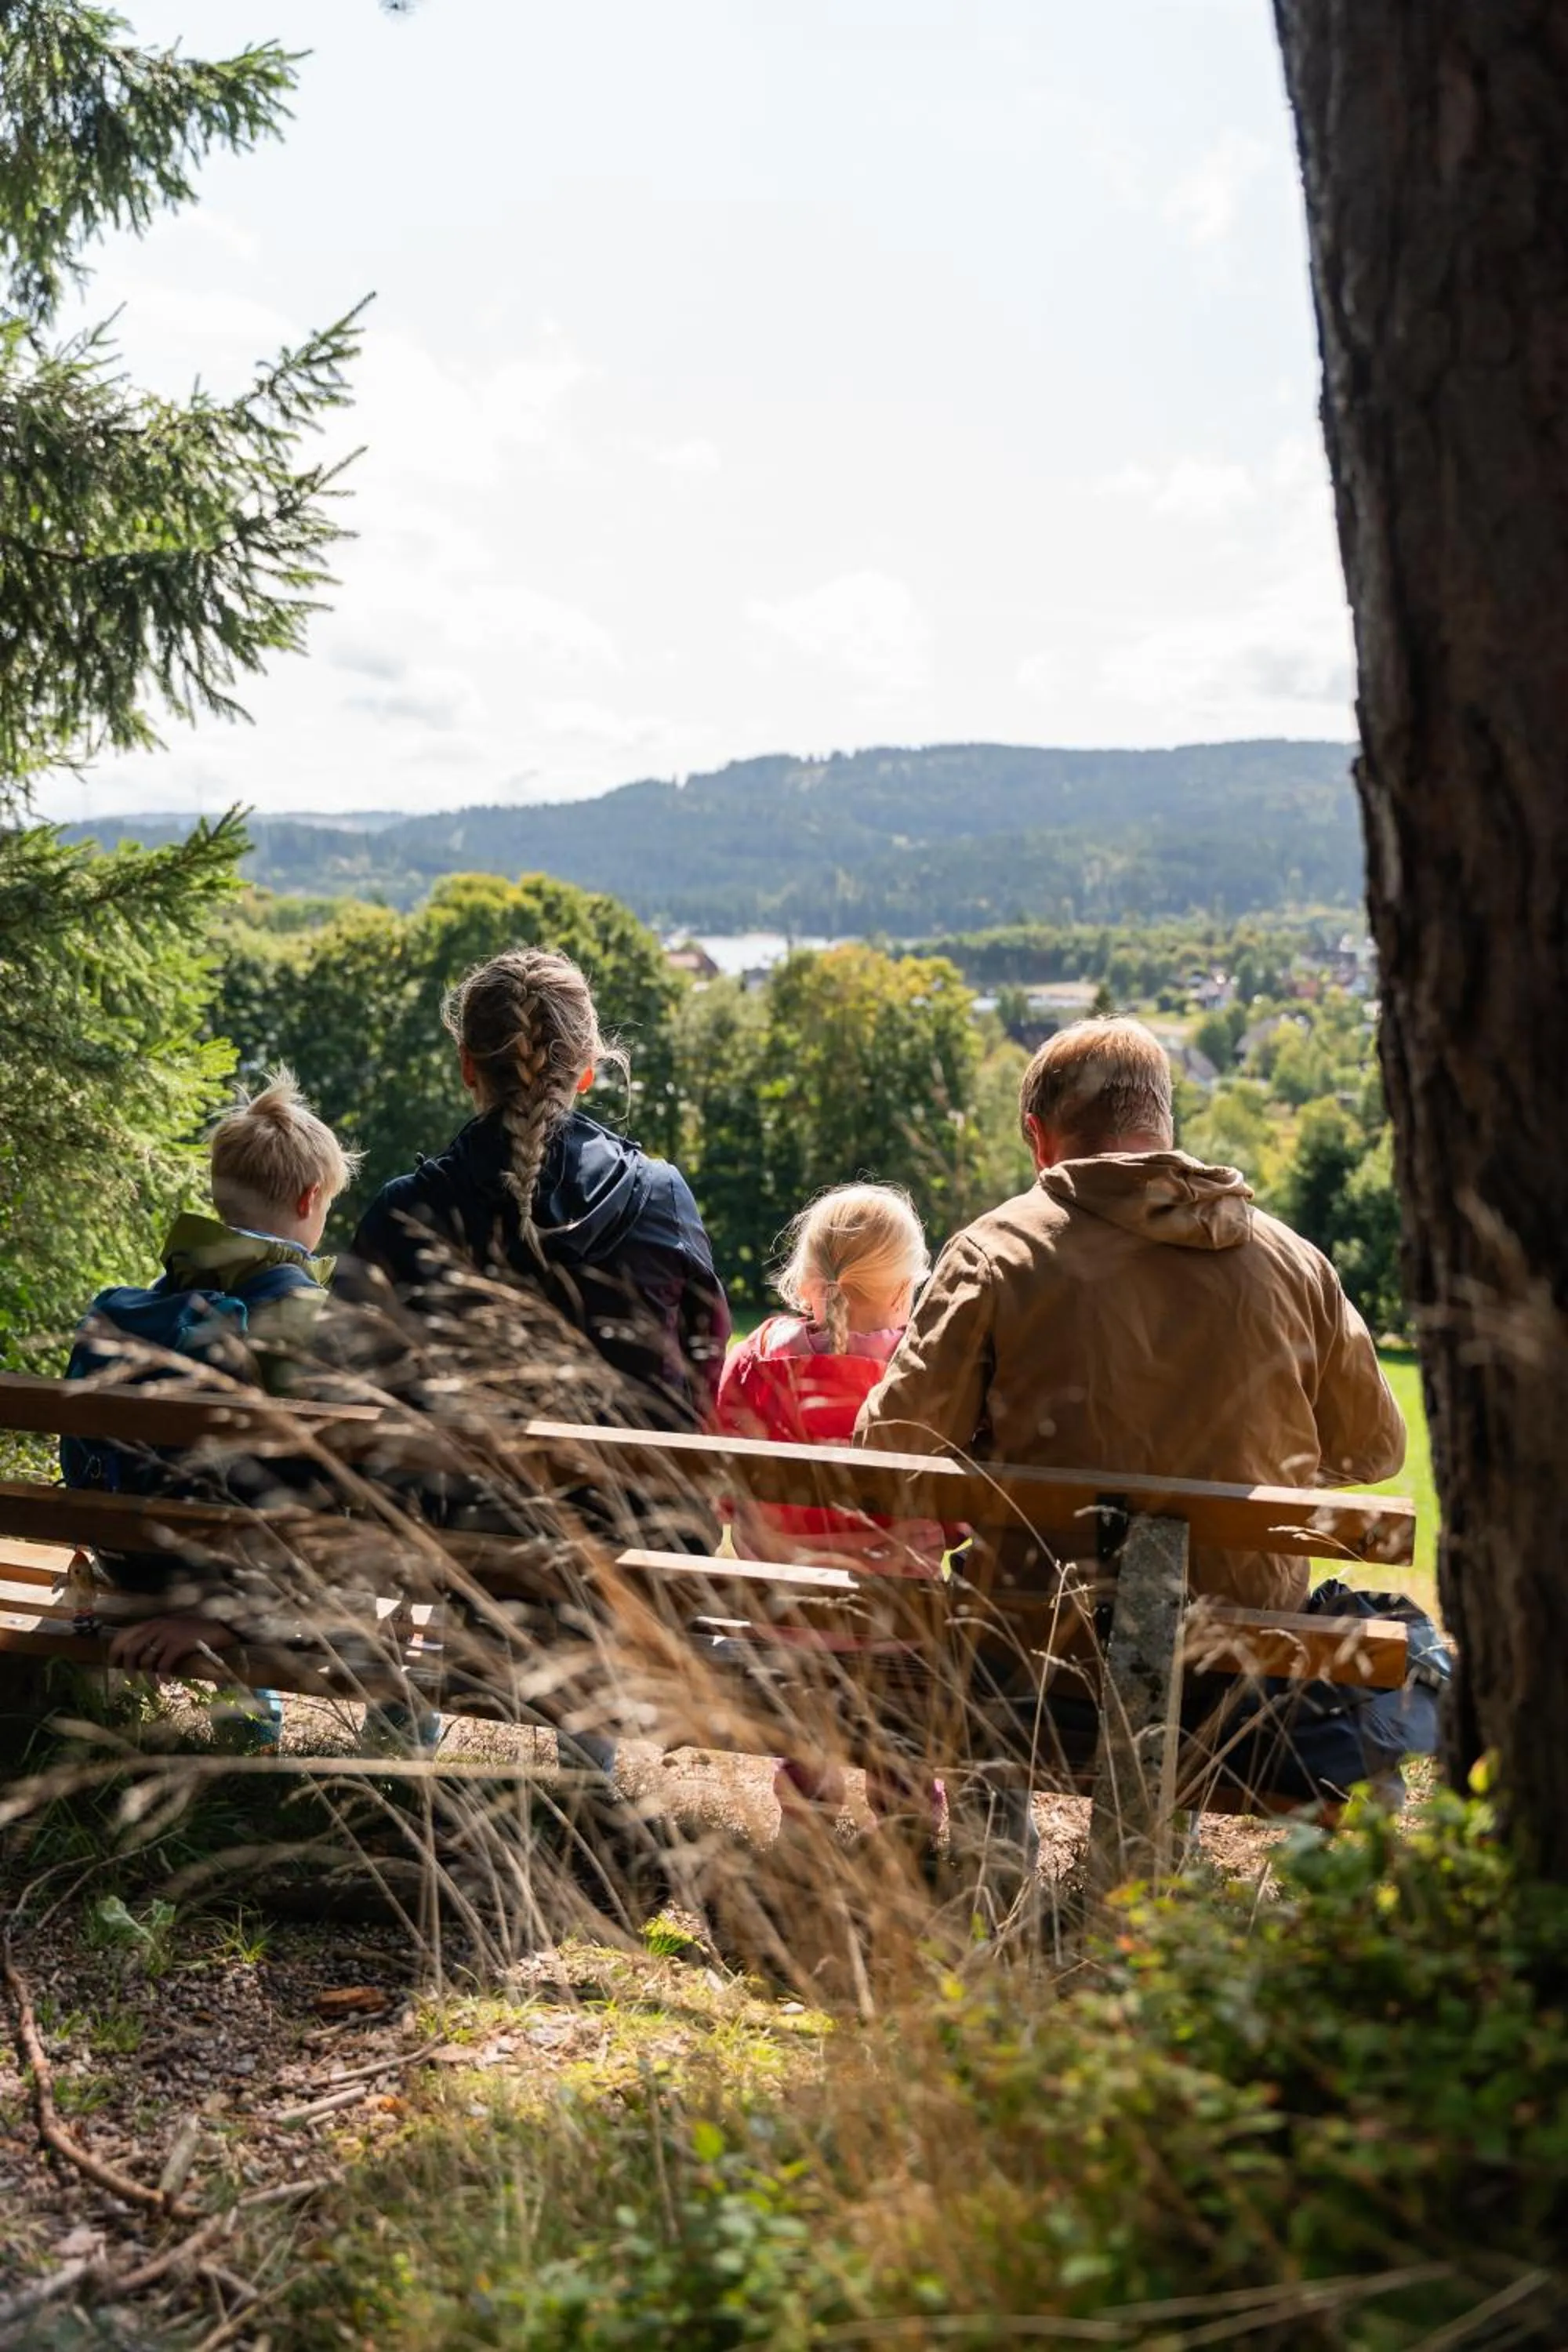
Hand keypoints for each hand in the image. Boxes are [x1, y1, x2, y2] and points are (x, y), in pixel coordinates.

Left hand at [108, 1616, 238, 1676]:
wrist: (222, 1627)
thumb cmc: (198, 1631)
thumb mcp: (174, 1629)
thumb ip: (158, 1637)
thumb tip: (140, 1657)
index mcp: (154, 1623)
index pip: (124, 1634)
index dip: (114, 1651)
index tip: (113, 1665)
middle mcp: (158, 1626)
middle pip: (131, 1649)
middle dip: (127, 1668)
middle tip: (132, 1681)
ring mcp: (169, 1634)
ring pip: (146, 1659)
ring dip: (146, 1677)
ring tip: (152, 1687)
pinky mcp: (180, 1644)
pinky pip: (164, 1664)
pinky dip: (162, 1677)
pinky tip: (166, 1683)